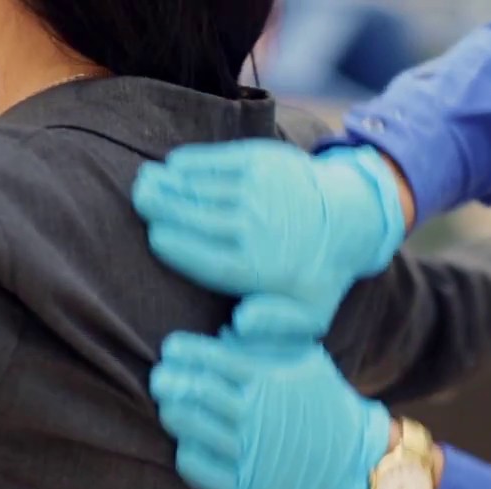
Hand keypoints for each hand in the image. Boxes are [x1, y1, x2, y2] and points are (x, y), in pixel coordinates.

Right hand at [133, 140, 406, 330]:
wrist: (351, 219)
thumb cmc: (316, 272)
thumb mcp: (311, 315)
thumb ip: (275, 326)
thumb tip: (239, 325)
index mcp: (260, 269)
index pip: (203, 258)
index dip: (174, 246)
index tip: (154, 237)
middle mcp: (257, 227)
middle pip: (195, 218)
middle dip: (162, 207)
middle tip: (139, 200)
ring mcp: (261, 190)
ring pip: (202, 187)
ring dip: (169, 183)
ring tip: (145, 182)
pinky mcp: (265, 161)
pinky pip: (218, 161)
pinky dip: (193, 162)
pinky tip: (174, 165)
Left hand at [149, 301, 391, 488]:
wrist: (350, 457)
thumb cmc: (322, 399)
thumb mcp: (309, 356)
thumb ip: (276, 332)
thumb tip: (232, 322)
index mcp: (270, 382)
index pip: (214, 360)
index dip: (186, 351)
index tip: (171, 347)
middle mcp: (258, 418)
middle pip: (197, 393)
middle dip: (171, 380)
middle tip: (160, 377)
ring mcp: (252, 455)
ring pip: (192, 429)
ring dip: (173, 413)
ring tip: (170, 405)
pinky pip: (197, 467)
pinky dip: (186, 451)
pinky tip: (187, 441)